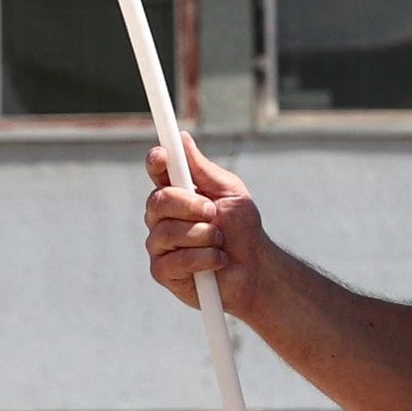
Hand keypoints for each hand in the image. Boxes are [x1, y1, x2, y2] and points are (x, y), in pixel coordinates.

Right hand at [144, 137, 270, 318]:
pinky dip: (204, 259)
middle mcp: (161, 217)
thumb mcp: (230, 193)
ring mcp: (159, 244)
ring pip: (168, 232)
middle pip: (158, 200)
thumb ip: (205, 170)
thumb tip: (183, 138)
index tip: (163, 155)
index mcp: (177, 192)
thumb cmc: (242, 229)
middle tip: (213, 212)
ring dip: (204, 236)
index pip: (157, 171)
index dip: (156, 161)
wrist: (255, 269)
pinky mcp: (162, 272)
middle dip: (190, 205)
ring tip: (220, 242)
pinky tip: (217, 261)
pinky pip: (175, 261)